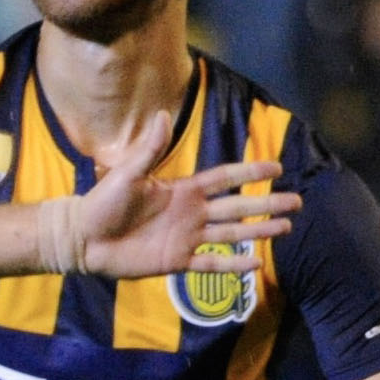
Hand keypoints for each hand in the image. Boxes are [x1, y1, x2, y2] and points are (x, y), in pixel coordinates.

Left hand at [72, 110, 293, 279]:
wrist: (83, 239)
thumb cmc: (102, 204)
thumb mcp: (126, 174)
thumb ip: (149, 150)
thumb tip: (163, 115)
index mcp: (182, 189)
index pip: (224, 178)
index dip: (250, 172)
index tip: (276, 167)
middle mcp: (191, 213)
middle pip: (238, 206)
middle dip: (267, 203)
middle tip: (296, 202)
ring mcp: (186, 238)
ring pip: (232, 234)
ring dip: (259, 231)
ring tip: (286, 228)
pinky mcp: (177, 262)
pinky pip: (211, 264)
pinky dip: (233, 265)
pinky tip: (256, 264)